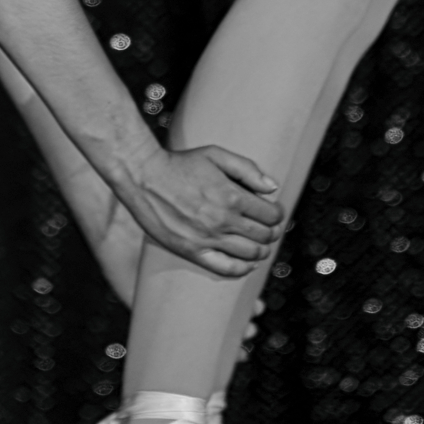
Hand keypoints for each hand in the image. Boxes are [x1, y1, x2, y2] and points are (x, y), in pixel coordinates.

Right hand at [122, 144, 286, 279]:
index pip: (271, 215)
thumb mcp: (216, 154)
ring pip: (250, 254)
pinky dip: (242, 269)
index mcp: (232, 196)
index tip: (275, 212)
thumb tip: (272, 188)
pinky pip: (225, 268)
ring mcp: (207, 238)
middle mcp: (223, 220)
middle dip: (273, 232)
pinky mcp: (192, 251)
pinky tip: (248, 264)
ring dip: (262, 251)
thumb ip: (247, 169)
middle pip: (264, 236)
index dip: (279, 214)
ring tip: (261, 245)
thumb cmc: (181, 163)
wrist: (144, 177)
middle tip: (270, 228)